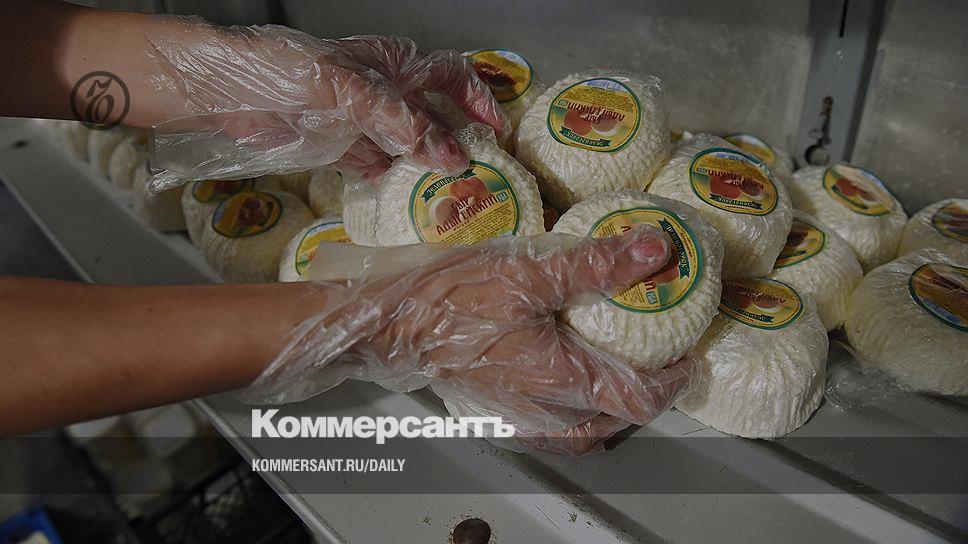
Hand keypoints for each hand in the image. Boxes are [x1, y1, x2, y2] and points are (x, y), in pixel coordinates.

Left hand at [144, 19, 506, 189]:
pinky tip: (398, 198)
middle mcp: (382, 91)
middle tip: (475, 173)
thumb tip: (446, 154)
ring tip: (444, 195)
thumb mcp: (348, 91)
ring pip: (406, 145)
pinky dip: (388, 181)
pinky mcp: (339, 146)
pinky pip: (374, 166)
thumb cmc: (283, 71)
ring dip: (424, 168)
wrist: (224, 92)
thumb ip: (398, 122)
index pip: (448, 75)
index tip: (494, 131)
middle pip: (432, 116)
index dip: (476, 100)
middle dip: (455, 142)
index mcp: (392, 63)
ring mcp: (361, 121)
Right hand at [241, 226, 700, 452]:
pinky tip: (568, 386)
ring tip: (622, 376)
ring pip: (582, 430)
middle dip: (647, 398)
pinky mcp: (496, 406)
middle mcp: (544, 408)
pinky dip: (575, 414)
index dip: (673, 380)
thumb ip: (596, 263)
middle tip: (660, 364)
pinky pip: (551, 426)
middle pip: (615, 423)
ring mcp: (517, 413)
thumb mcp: (530, 269)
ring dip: (612, 410)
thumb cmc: (451, 297)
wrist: (392, 321)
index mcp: (560, 379)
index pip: (639, 399)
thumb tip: (656, 249)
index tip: (687, 352)